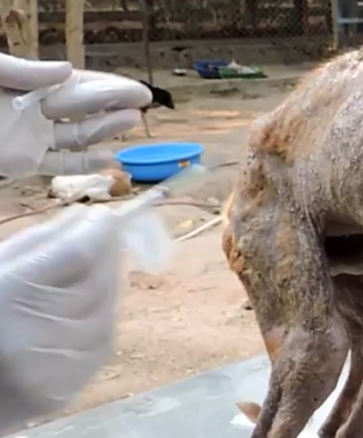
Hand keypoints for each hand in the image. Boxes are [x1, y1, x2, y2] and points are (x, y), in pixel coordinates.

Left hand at [0, 53, 152, 177]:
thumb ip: (23, 71)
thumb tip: (68, 70)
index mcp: (29, 85)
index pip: (75, 84)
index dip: (106, 85)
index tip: (136, 88)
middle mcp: (36, 112)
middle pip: (83, 108)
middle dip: (115, 102)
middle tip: (145, 99)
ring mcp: (33, 139)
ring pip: (78, 134)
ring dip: (107, 127)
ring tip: (133, 119)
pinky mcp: (26, 164)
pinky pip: (61, 165)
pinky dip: (86, 164)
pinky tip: (112, 158)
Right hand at [0, 204, 119, 431]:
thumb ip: (38, 243)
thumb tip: (89, 221)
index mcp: (6, 297)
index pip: (78, 253)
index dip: (97, 231)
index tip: (103, 217)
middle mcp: (34, 337)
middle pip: (97, 283)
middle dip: (104, 257)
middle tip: (100, 240)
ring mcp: (51, 372)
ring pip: (106, 314)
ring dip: (105, 288)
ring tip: (91, 273)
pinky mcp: (62, 393)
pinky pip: (98, 345)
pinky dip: (97, 321)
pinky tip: (83, 309)